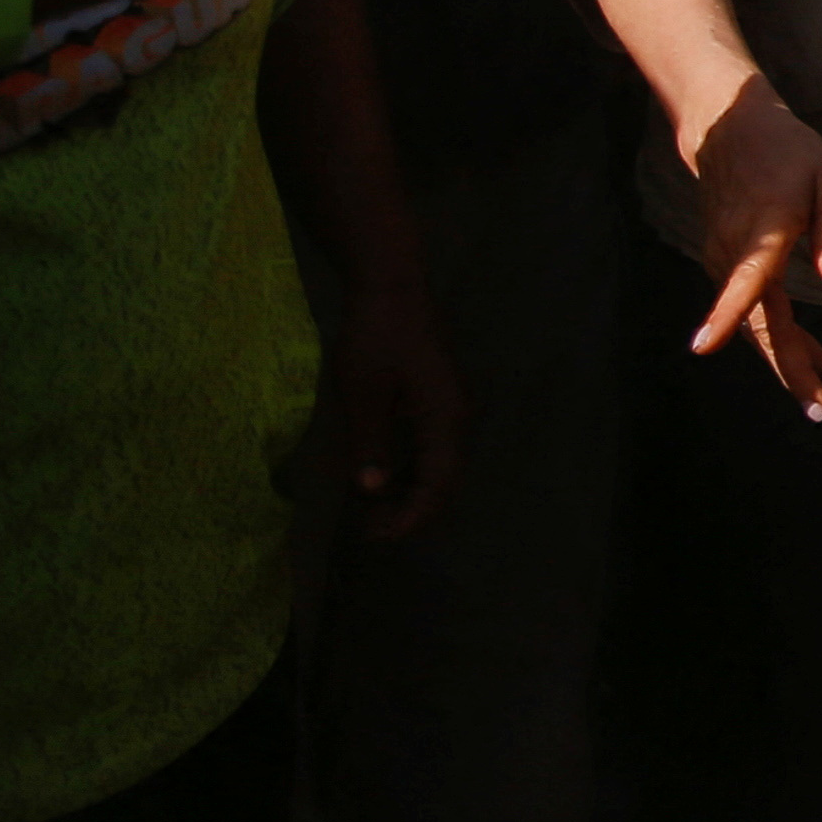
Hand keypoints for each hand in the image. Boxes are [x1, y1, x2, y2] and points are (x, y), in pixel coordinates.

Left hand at [317, 266, 464, 538]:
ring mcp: (452, 404)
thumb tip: (371, 492)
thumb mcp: (363, 394)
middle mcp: (458, 416)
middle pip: (446, 480)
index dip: (410, 518)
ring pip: (441, 463)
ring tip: (373, 508)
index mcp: (446, 419)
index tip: (376, 537)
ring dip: (411, 490)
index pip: (438, 486)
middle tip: (371, 529)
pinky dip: (411, 467)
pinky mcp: (440, 395)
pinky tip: (382, 472)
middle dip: (412, 511)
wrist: (391, 283)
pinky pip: (433, 445)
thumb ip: (370, 445)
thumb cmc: (375, 336)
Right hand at [678, 77, 821, 416]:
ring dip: (793, 355)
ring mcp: (724, 263)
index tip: (702, 348)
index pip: (741, 284)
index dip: (722, 317)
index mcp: (761, 237)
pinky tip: (812, 349)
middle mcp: (734, 257)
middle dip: (790, 370)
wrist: (730, 129)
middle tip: (820, 408)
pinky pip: (753, 310)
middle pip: (759, 325)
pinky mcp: (726, 264)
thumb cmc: (785, 152)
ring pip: (758, 324)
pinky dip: (781, 334)